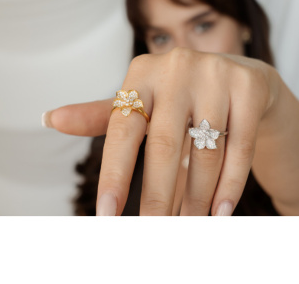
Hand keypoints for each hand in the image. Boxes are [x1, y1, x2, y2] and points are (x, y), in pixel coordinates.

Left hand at [45, 47, 274, 214]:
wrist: (240, 76)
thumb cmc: (181, 94)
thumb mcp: (142, 100)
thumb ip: (102, 115)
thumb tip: (50, 118)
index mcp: (141, 72)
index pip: (121, 129)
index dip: (114, 175)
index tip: (107, 216)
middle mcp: (176, 66)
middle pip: (163, 146)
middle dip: (157, 198)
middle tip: (153, 233)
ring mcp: (215, 73)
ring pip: (205, 152)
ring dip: (197, 198)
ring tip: (190, 225)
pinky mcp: (248, 86)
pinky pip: (239, 147)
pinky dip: (230, 186)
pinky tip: (220, 212)